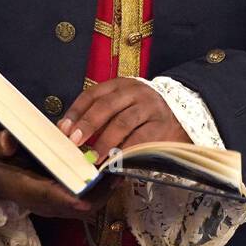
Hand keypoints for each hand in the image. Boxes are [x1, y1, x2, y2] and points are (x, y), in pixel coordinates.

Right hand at [0, 130, 112, 220]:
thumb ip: (0, 144)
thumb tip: (8, 140)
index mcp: (31, 190)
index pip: (60, 198)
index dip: (83, 193)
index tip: (101, 180)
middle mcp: (45, 203)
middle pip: (81, 207)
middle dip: (103, 192)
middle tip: (120, 171)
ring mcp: (53, 205)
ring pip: (86, 206)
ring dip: (103, 191)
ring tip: (120, 169)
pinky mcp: (58, 200)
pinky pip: (83, 201)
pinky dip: (97, 190)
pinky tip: (108, 172)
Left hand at [59, 78, 191, 162]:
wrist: (182, 115)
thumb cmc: (142, 114)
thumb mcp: (121, 106)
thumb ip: (100, 117)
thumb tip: (70, 134)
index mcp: (120, 85)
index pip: (92, 94)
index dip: (76, 112)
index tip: (63, 129)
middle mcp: (135, 92)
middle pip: (106, 106)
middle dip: (87, 125)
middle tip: (74, 142)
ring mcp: (150, 107)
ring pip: (123, 122)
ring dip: (105, 142)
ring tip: (94, 157)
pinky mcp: (162, 125)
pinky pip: (141, 138)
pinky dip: (126, 151)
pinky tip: (115, 161)